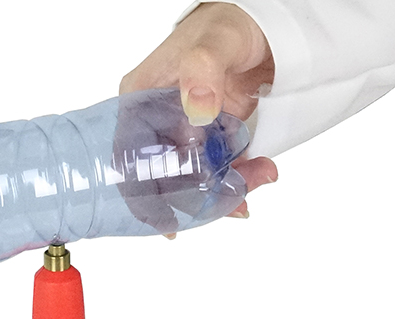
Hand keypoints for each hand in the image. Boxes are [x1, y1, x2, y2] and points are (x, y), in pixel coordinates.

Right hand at [121, 2, 277, 218]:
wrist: (264, 24)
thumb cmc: (227, 24)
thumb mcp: (212, 43)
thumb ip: (201, 72)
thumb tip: (197, 109)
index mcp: (139, 100)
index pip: (130, 157)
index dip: (142, 193)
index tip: (166, 219)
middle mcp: (157, 121)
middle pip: (164, 174)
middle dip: (196, 194)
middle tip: (233, 199)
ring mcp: (185, 131)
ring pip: (193, 176)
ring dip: (223, 189)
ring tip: (257, 181)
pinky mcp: (211, 137)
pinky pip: (217, 167)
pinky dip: (237, 178)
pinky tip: (257, 176)